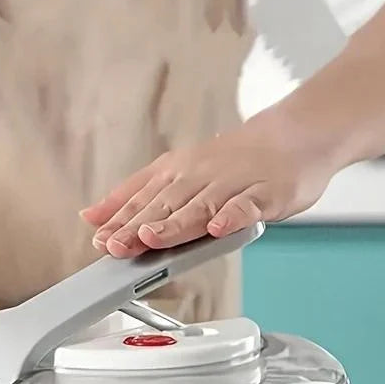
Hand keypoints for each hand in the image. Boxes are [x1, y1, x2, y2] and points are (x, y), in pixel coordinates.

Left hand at [81, 111, 333, 257]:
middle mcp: (199, 176)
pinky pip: (247, 206)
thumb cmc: (233, 163)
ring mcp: (232, 184)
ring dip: (175, 223)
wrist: (293, 138)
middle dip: (137, 226)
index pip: (142, 198)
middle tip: (115, 246)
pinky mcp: (265, 194)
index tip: (99, 240)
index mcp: (176, 172)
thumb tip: (91, 216)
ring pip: (200, 206)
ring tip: (151, 238)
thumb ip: (134, 195)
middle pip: (165, 204)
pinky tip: (218, 228)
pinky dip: (232, 216)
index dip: (119, 220)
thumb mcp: (175, 173)